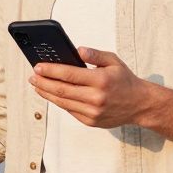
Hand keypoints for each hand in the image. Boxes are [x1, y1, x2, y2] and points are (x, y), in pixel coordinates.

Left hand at [30, 47, 154, 127]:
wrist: (139, 104)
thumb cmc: (125, 80)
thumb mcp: (113, 61)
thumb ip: (95, 54)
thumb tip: (78, 50)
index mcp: (100, 80)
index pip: (69, 74)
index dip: (50, 70)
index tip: (37, 67)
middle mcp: (96, 98)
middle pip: (61, 90)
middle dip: (43, 83)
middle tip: (33, 77)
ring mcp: (93, 112)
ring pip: (63, 102)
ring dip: (47, 94)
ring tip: (37, 86)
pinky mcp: (91, 121)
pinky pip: (70, 111)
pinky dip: (59, 102)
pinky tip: (52, 95)